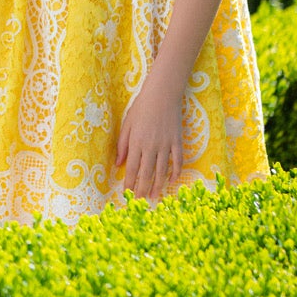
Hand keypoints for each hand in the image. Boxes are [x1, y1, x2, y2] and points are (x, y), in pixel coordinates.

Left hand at [116, 81, 183, 202]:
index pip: (132, 168)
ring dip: (157, 185)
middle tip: (139, 201)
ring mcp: (166, 145)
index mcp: (136, 142)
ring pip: (162, 170)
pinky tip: (172, 181)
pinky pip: (178, 161)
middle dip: (141, 188)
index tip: (127, 193)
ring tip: (153, 196)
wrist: (162, 95)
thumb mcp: (126, 125)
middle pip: (146, 173)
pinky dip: (176, 172)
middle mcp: (151, 146)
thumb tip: (119, 164)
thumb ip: (123, 145)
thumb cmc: (141, 108)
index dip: (129, 182)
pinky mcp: (178, 141)